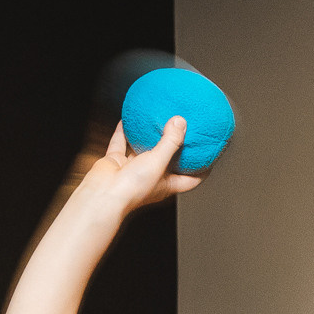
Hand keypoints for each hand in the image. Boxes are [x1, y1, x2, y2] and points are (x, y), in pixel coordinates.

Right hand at [73, 120, 202, 221]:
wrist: (102, 195)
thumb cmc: (132, 188)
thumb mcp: (159, 162)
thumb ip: (170, 141)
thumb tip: (181, 121)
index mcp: (166, 185)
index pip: (191, 179)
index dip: (203, 169)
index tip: (211, 154)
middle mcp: (151, 178)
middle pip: (168, 161)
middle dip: (176, 147)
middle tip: (184, 128)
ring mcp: (133, 170)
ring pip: (144, 150)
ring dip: (150, 136)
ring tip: (158, 119)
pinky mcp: (116, 163)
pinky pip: (121, 143)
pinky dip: (124, 130)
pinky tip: (127, 117)